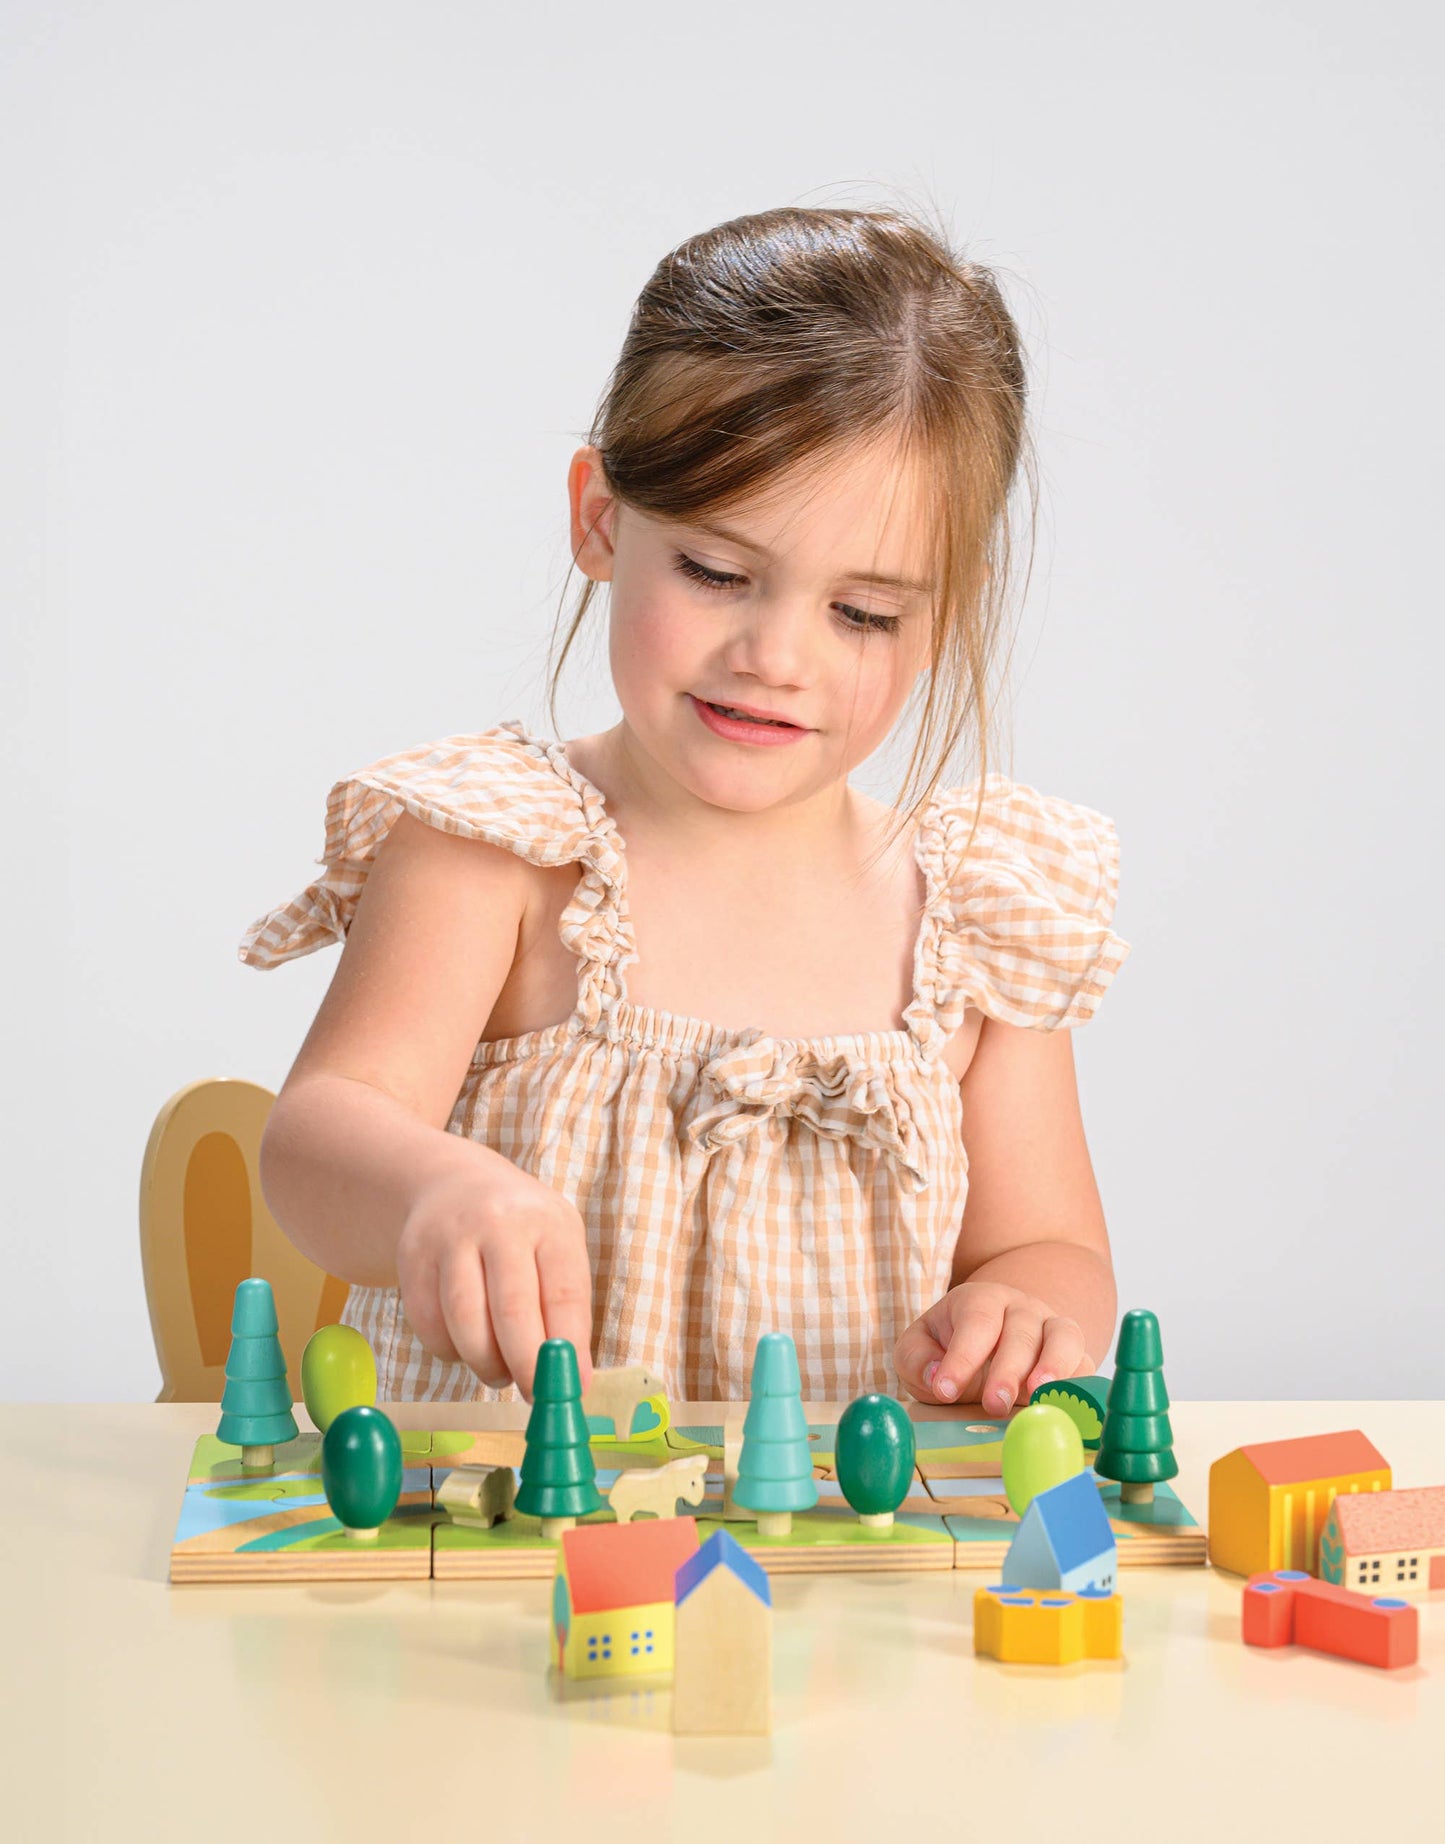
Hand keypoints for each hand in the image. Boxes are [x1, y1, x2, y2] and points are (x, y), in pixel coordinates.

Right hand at [394, 1154, 593, 1400]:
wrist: (453, 1184)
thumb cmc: (520, 1232)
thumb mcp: (556, 1248)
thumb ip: (568, 1309)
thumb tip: (577, 1380)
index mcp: (548, 1222)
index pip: (563, 1294)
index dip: (567, 1349)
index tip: (572, 1388)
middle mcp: (499, 1223)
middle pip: (512, 1310)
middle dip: (525, 1365)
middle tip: (533, 1394)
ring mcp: (450, 1236)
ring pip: (464, 1320)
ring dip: (485, 1363)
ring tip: (500, 1372)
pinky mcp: (412, 1255)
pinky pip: (428, 1323)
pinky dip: (449, 1350)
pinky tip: (465, 1348)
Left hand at [894, 1281, 1093, 1416]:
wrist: (990, 1341)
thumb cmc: (949, 1346)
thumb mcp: (918, 1349)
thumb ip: (917, 1360)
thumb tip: (937, 1377)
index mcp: (980, 1299)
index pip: (976, 1320)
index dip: (962, 1356)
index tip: (945, 1390)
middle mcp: (1021, 1307)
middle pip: (1020, 1331)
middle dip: (1007, 1369)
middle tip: (994, 1404)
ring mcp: (1052, 1327)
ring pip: (1063, 1336)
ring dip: (1054, 1366)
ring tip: (1039, 1395)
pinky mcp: (1075, 1354)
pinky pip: (1085, 1364)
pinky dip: (1079, 1384)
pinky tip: (1066, 1406)